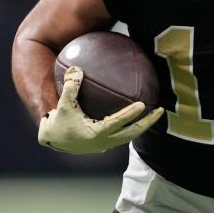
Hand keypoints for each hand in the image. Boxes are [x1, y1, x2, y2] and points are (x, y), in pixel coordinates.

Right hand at [38, 66, 163, 154]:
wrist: (53, 141)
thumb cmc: (59, 123)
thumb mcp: (63, 105)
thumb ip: (70, 87)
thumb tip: (77, 68)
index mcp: (96, 133)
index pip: (117, 123)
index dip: (130, 114)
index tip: (143, 104)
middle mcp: (104, 141)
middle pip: (132, 133)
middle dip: (148, 122)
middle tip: (161, 110)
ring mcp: (106, 144)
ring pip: (130, 136)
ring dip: (143, 125)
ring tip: (155, 113)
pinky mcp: (105, 143)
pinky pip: (124, 135)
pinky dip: (133, 126)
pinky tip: (140, 116)